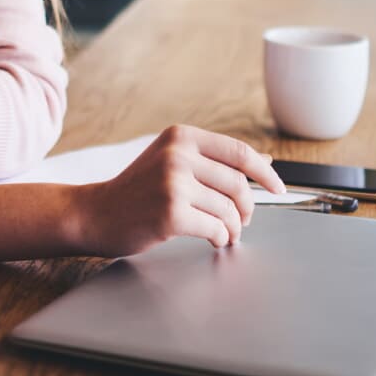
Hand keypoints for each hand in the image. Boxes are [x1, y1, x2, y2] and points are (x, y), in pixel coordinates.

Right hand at [65, 125, 284, 255]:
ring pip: (228, 209)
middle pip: (237, 183)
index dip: (264, 173)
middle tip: (242, 220)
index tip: (278, 188)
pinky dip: (220, 238)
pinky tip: (213, 239)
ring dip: (234, 227)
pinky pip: (215, 229)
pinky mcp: (171, 213)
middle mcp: (177, 154)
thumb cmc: (137, 190)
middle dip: (247, 207)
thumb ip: (214, 160)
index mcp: (181, 136)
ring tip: (226, 233)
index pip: (238, 151)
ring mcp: (173, 183)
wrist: (97, 213)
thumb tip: (265, 160)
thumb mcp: (172, 161)